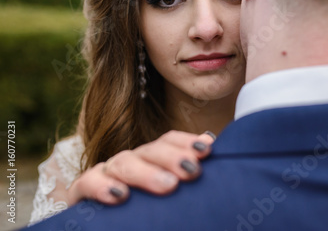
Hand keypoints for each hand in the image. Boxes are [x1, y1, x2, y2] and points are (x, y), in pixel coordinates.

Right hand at [67, 130, 214, 205]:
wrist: (109, 225)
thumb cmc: (144, 214)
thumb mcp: (167, 197)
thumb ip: (183, 170)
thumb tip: (209, 143)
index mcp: (151, 160)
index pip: (168, 141)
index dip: (186, 142)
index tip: (206, 150)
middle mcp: (131, 161)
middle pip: (151, 150)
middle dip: (172, 157)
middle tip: (192, 170)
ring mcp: (106, 173)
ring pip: (124, 163)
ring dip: (146, 173)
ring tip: (168, 186)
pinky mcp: (82, 190)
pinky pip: (89, 181)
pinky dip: (102, 186)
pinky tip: (120, 195)